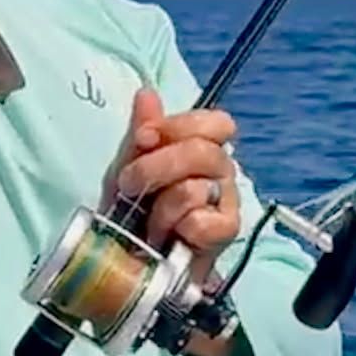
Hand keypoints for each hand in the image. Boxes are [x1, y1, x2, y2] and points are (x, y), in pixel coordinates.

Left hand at [105, 89, 239, 282]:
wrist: (134, 262)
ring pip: (194, 188)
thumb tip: (146, 93)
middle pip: (203, 151)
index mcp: (203, 148)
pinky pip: (203, 220)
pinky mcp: (226, 234)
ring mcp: (228, 203)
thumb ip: (142, 132)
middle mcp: (222, 171)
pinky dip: (178, 229)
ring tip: (150, 223)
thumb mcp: (127, 167)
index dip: (179, 126)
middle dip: (156, 167)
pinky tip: (171, 237)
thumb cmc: (134, 211)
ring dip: (160, 208)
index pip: (216, 122)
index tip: (144, 139)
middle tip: (131, 186)